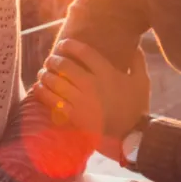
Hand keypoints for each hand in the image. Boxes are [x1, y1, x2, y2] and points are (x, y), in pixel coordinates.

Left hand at [34, 41, 149, 146]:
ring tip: (42, 73)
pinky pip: (52, 101)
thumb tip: (135, 45)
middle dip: (53, 60)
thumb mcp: (142, 82)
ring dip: (45, 74)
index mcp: (107, 73)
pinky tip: (38, 88)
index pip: (83, 52)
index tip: (63, 44)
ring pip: (55, 82)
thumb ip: (137, 61)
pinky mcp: (73, 116)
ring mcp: (80, 101)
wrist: (131, 137)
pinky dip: (42, 92)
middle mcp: (91, 84)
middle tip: (50, 60)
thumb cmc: (136, 108)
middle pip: (64, 65)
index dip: (70, 45)